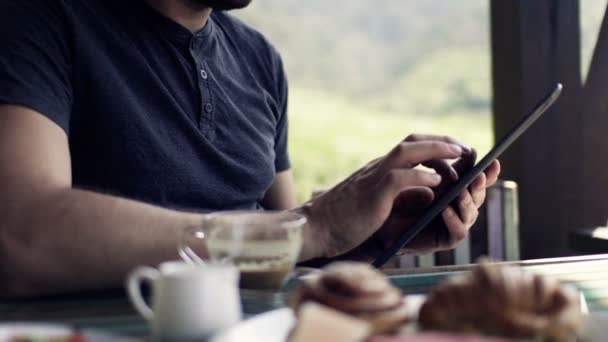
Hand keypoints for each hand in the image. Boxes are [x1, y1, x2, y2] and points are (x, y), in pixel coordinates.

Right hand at [302, 134, 472, 258]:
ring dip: (436, 150)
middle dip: (442, 141)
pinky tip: (437, 180)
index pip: (410, 146)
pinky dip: (420, 175)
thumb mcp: (373, 201)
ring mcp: (373, 179)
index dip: (435, 144)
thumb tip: (429, 190)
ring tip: (459, 154)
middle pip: (412, 141)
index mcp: (378, 170)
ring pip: (406, 152)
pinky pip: (399, 178)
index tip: (457, 149)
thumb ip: (398, 191)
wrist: (315, 228)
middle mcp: (377, 168)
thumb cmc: (342, 220)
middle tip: (465, 148)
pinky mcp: (372, 195)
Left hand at [374, 147, 500, 254]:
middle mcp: (460, 208)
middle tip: (478, 176)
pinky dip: (454, 220)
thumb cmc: (404, 201)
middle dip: (479, 186)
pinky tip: (446, 210)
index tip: (494, 161)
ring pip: (471, 214)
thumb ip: (448, 168)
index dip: (489, 173)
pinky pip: (457, 231)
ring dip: (467, 202)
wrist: (385, 225)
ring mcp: (454, 224)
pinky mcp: (445, 239)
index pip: (478, 181)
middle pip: (478, 196)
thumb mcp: (427, 180)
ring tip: (461, 193)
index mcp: (457, 190)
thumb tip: (471, 152)